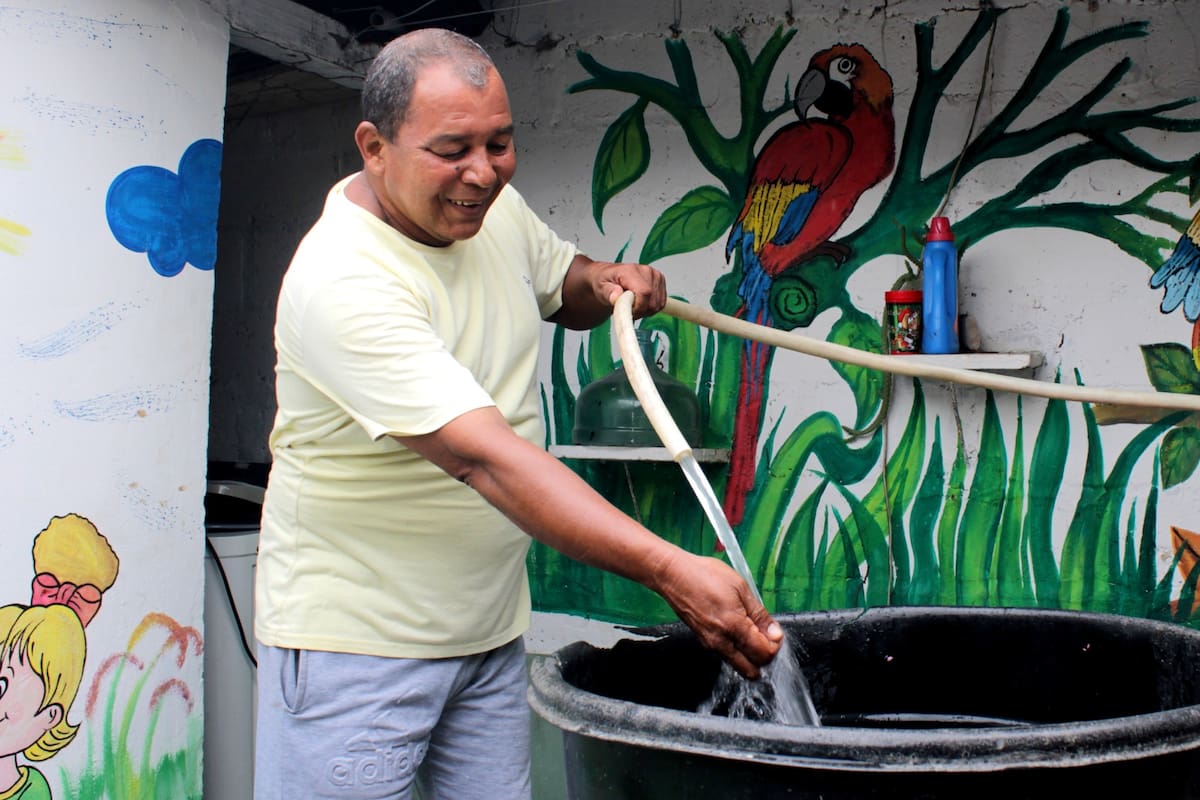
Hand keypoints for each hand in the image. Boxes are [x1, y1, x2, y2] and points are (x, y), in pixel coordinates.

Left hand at [592, 261, 666, 318]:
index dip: (638, 307)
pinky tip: (640, 304)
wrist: (609, 276)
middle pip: (652, 301)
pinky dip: (651, 308)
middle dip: (641, 311)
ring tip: (633, 306)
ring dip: (646, 311)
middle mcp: (646, 271)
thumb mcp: (600, 288)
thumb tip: (616, 296)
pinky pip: (661, 303)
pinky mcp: (660, 281)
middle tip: (628, 310)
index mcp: (631, 271)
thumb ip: (608, 292)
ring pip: (658, 304)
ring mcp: (655, 276)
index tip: (628, 311)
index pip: (644, 292)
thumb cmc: (605, 282)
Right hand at [652, 550, 783, 679]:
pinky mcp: (703, 641)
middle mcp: (720, 642)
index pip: (763, 654)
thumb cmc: (705, 575)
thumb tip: (775, 634)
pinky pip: (726, 654)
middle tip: (765, 637)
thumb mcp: (740, 587)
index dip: (775, 645)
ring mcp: (710, 644)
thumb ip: (759, 614)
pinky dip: (737, 649)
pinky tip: (735, 628)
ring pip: (738, 664)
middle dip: (763, 657)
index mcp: (733, 627)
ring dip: (750, 654)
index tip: (775, 632)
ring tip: (750, 629)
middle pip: (751, 670)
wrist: (674, 575)